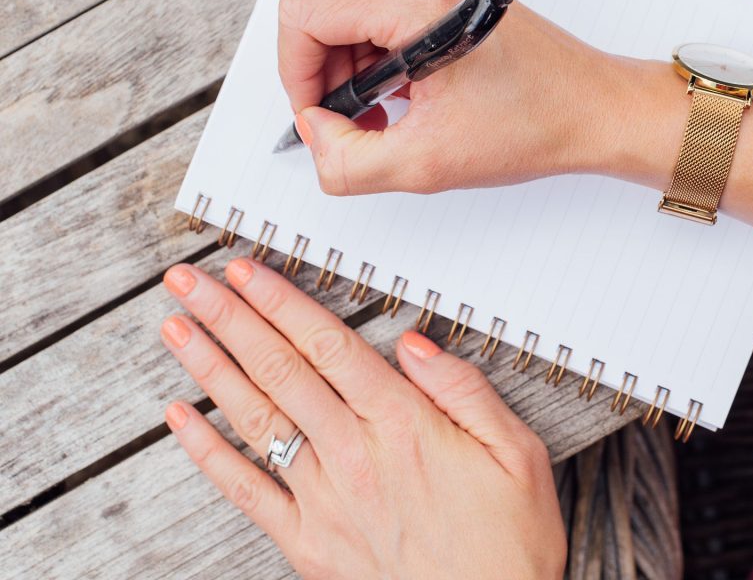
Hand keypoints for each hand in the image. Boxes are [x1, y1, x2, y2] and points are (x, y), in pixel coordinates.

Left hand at [160, 258, 566, 578]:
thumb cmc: (509, 541)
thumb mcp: (516, 452)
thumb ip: (465, 389)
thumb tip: (415, 342)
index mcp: (403, 424)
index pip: (327, 345)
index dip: (280, 301)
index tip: (245, 269)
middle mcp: (353, 454)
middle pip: (279, 369)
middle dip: (229, 317)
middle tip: (189, 282)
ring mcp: (323, 499)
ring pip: (255, 418)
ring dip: (211, 367)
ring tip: (177, 327)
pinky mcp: (307, 542)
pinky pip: (246, 491)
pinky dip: (207, 453)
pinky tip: (180, 420)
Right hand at [278, 0, 683, 195]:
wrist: (594, 108)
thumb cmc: (535, 123)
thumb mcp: (426, 163)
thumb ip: (346, 161)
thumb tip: (315, 133)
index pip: (304, 15)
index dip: (296, 74)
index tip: (320, 116)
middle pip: (324, 13)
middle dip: (327, 77)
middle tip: (356, 125)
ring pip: (349, 15)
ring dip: (353, 71)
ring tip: (387, 116)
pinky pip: (380, 13)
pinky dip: (379, 58)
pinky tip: (404, 97)